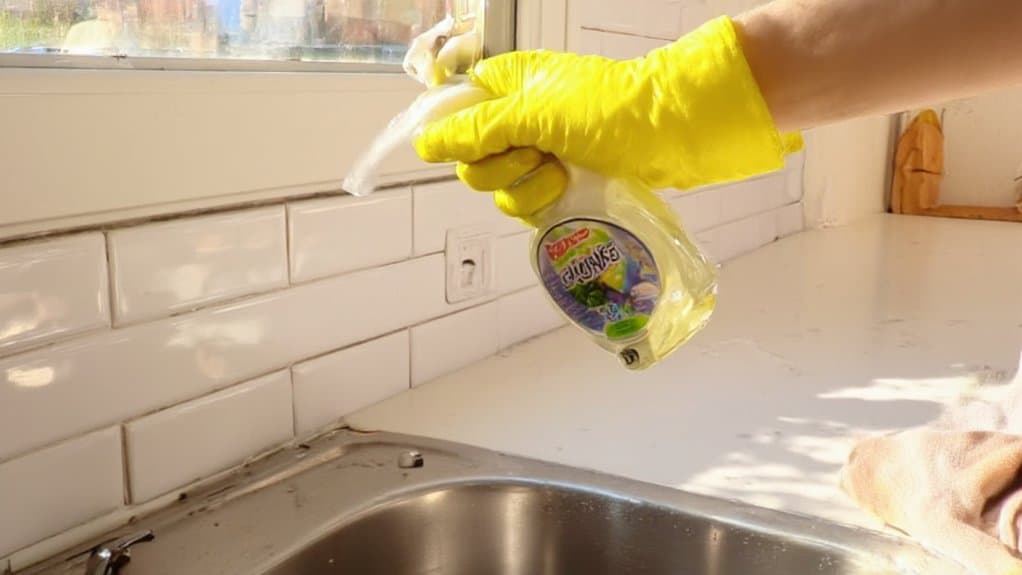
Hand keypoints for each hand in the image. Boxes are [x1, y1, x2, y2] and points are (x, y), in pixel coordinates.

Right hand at [414, 16, 801, 218]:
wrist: (673, 132)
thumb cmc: (609, 109)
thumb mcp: (535, 113)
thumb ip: (476, 130)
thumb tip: (424, 143)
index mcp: (506, 85)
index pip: (454, 110)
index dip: (453, 134)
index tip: (468, 148)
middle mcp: (517, 118)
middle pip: (471, 158)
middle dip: (498, 166)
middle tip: (533, 153)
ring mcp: (539, 153)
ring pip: (497, 189)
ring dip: (526, 187)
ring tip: (561, 172)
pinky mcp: (559, 184)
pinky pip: (526, 206)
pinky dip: (543, 203)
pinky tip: (568, 189)